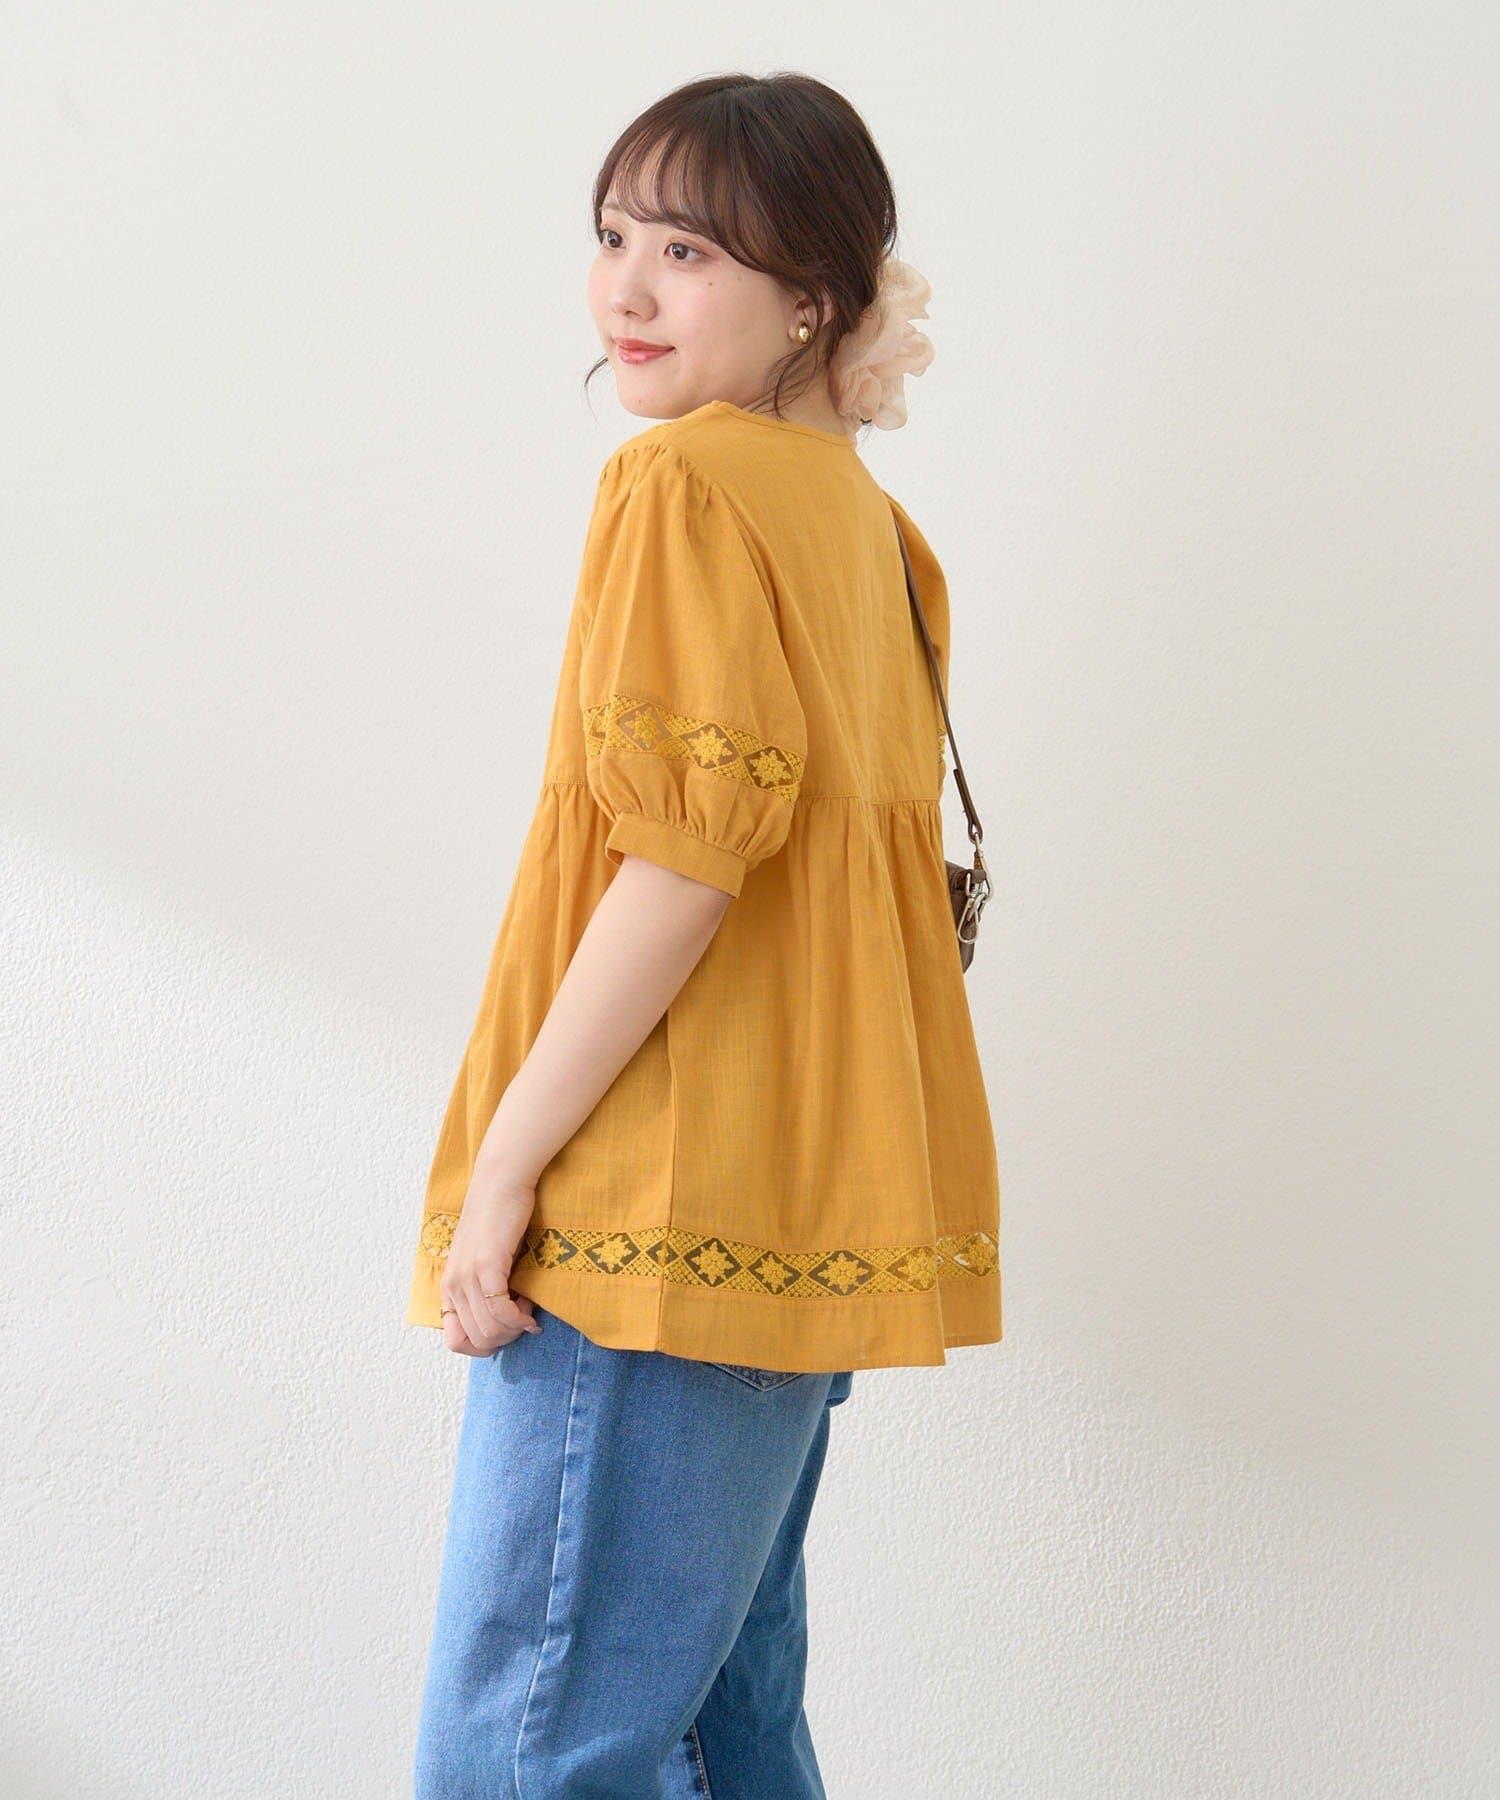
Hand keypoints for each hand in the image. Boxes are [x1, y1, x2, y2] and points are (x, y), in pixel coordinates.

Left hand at [439, 1170, 543, 1355]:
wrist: (500, 1184)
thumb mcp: (482, 1261)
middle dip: (506, 1338)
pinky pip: (501, 1312)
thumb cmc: (498, 1220)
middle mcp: (453, 1285)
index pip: (455, 1342)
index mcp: (449, 1287)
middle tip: (523, 1317)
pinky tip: (529, 1304)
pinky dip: (519, 1317)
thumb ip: (483, 1289)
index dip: (484, 1346)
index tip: (506, 1328)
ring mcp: (467, 1277)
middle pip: (478, 1340)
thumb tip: (503, 1322)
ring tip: (528, 1306)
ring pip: (490, 1330)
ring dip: (515, 1326)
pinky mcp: (487, 1266)